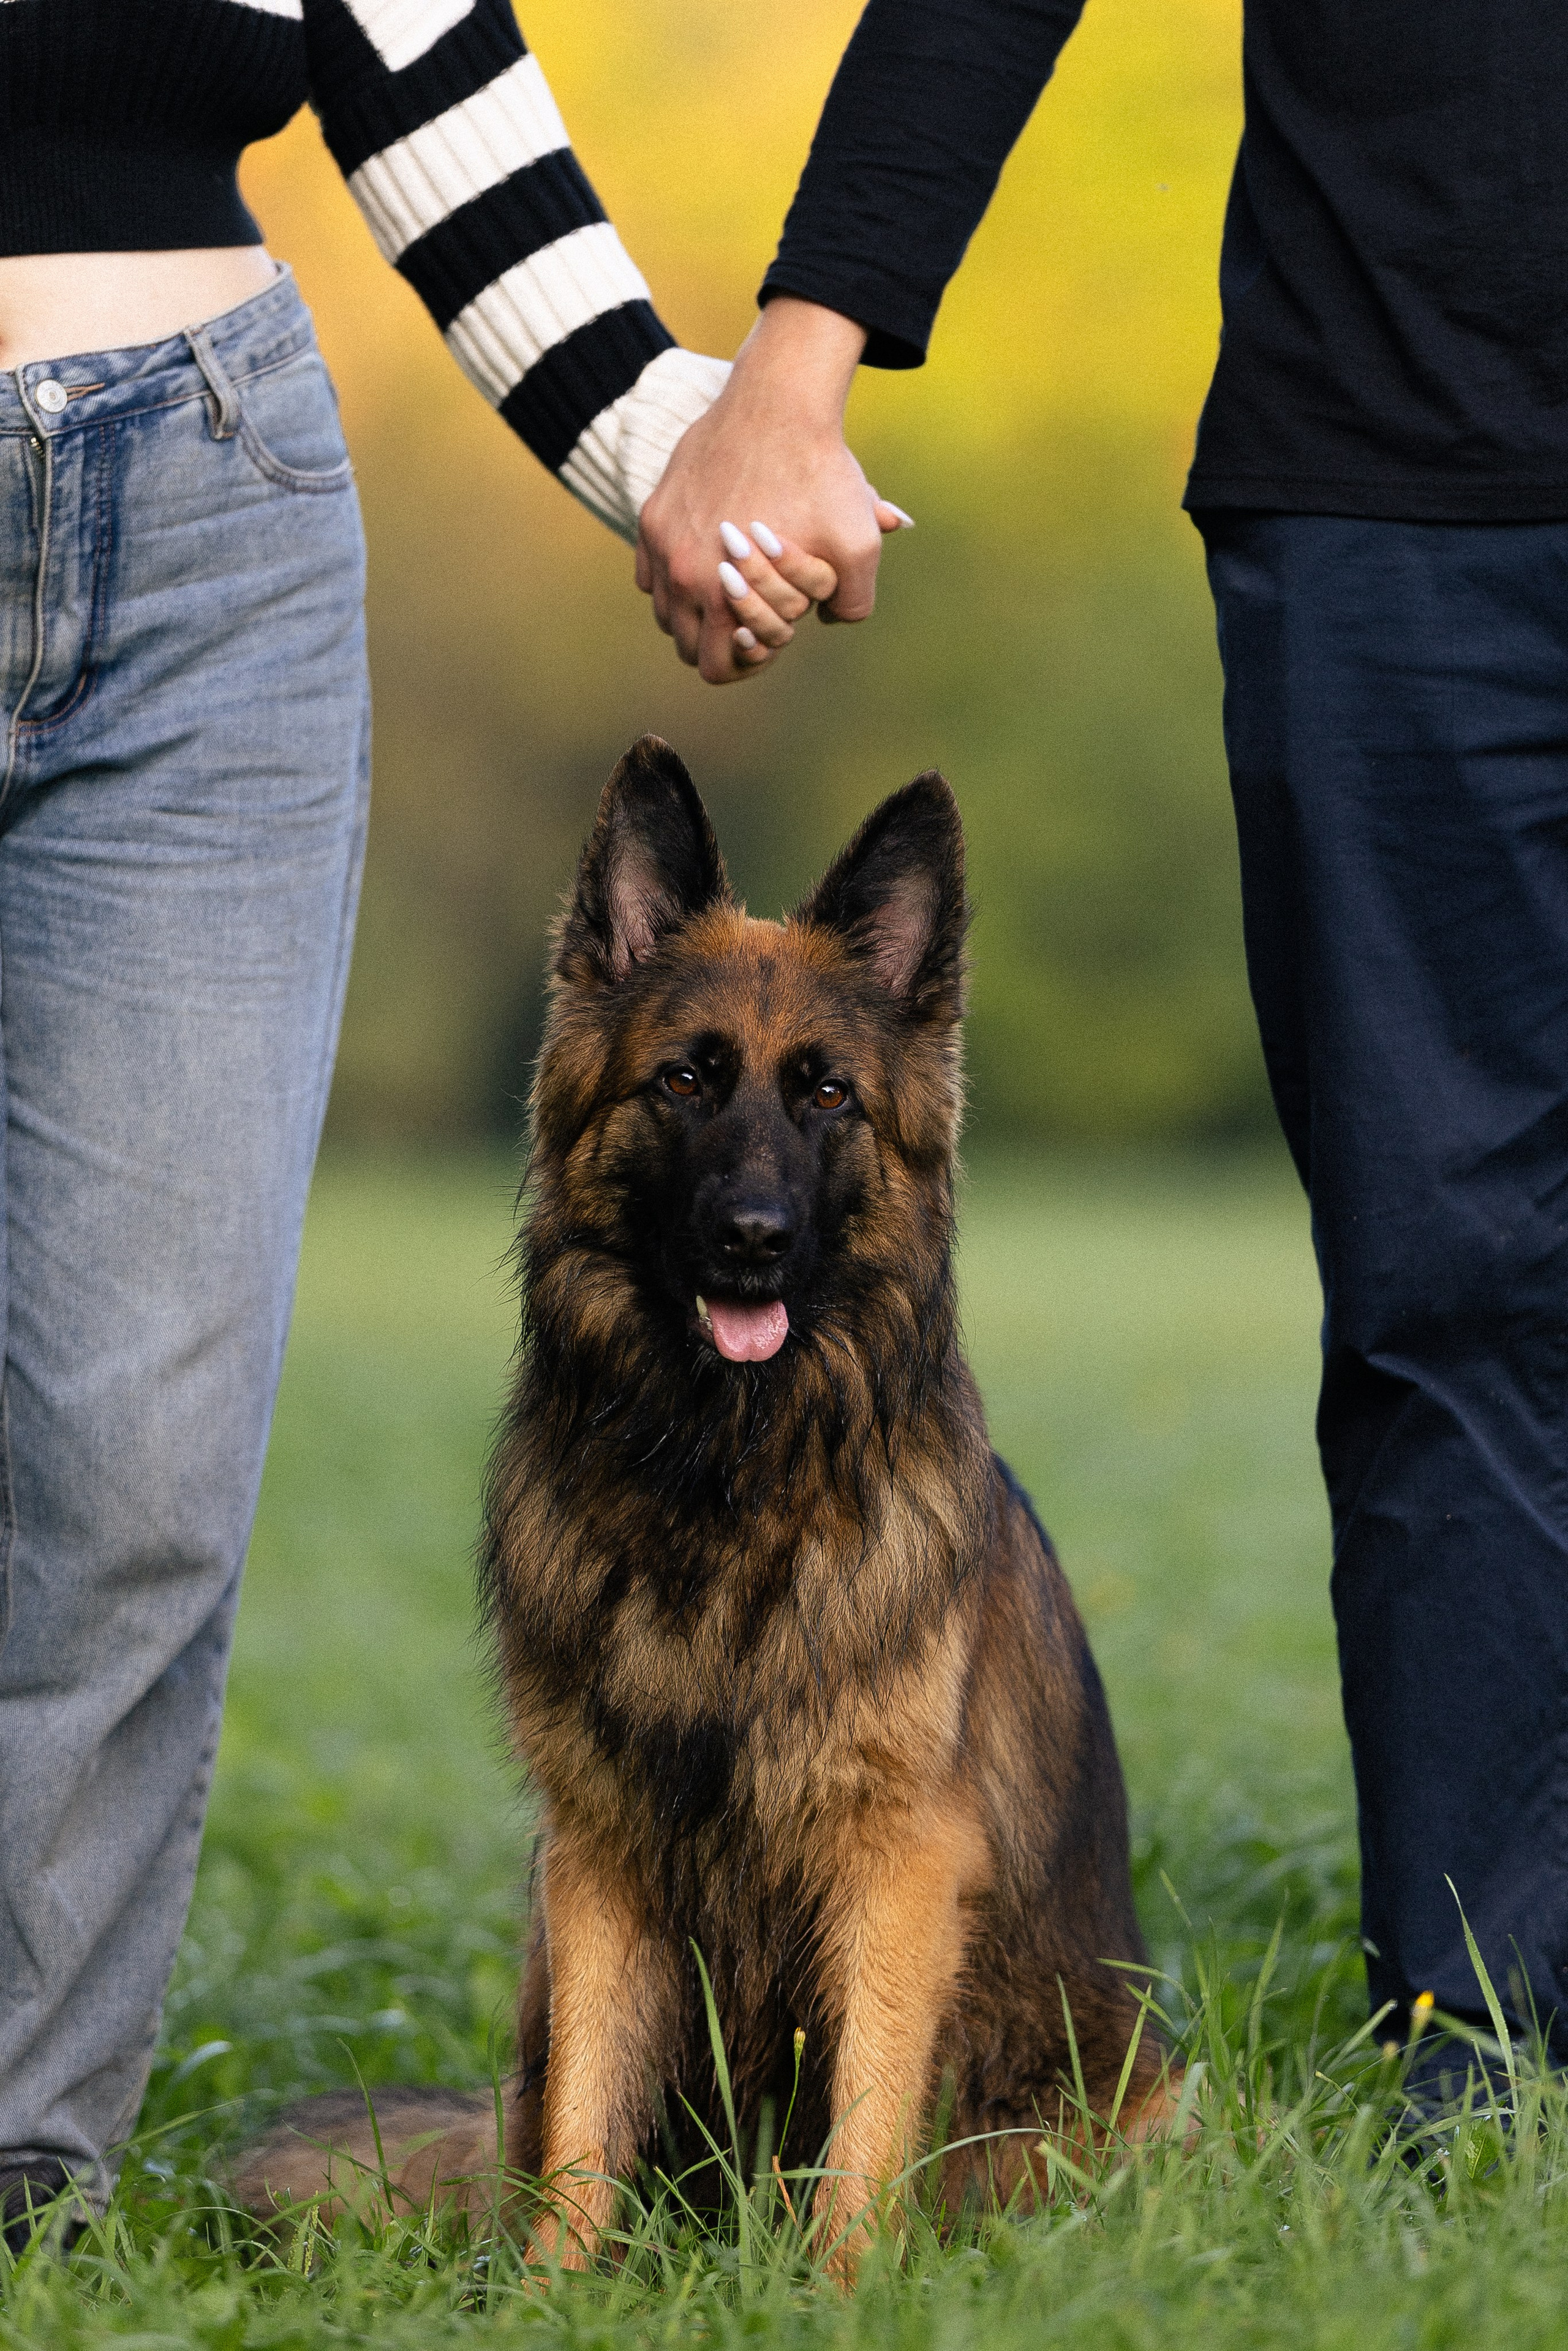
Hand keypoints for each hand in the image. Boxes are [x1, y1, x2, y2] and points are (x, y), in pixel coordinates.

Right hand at [636, 298, 911, 684]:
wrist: (779, 402)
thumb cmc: (821, 473)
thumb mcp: (859, 545)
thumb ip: (854, 602)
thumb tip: (831, 619)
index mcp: (721, 594)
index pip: (716, 668)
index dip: (749, 663)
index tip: (770, 638)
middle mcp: (680, 573)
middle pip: (686, 647)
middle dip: (722, 643)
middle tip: (755, 620)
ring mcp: (661, 542)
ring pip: (665, 611)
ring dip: (697, 613)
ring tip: (734, 592)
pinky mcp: (653, 513)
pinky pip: (650, 573)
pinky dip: (675, 578)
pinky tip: (711, 562)